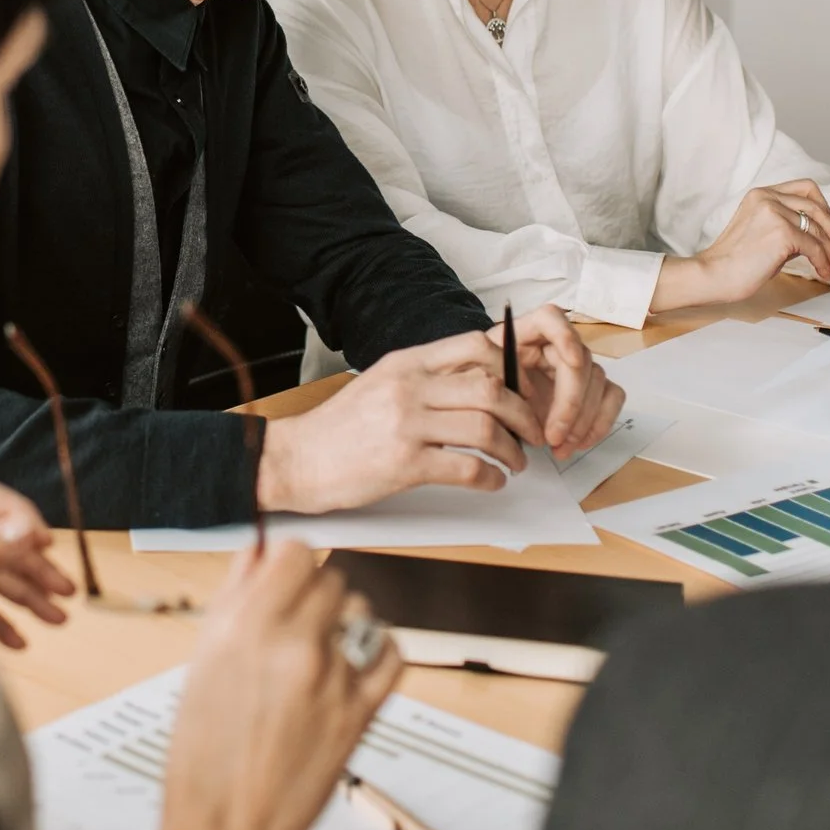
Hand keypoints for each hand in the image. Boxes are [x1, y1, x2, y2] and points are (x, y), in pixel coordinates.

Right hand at [144, 543, 401, 829]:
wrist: (228, 828)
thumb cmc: (205, 755)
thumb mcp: (202, 664)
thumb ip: (234, 599)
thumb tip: (258, 554)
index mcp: (244, 627)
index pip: (294, 552)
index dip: (288, 561)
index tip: (283, 575)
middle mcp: (292, 644)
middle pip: (330, 577)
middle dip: (312, 593)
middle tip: (296, 622)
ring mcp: (333, 677)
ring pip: (360, 611)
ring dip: (343, 622)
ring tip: (320, 651)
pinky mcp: (362, 710)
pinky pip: (391, 653)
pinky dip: (377, 650)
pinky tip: (355, 663)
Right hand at [255, 338, 546, 513]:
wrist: (297, 460)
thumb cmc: (339, 427)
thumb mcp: (380, 383)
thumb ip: (424, 378)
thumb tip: (477, 381)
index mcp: (406, 363)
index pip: (475, 346)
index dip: (510, 367)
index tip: (522, 390)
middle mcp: (409, 388)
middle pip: (491, 389)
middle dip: (524, 414)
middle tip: (532, 432)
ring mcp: (406, 425)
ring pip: (485, 429)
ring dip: (512, 449)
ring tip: (516, 462)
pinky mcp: (404, 464)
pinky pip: (466, 468)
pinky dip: (489, 478)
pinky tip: (492, 482)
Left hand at [490, 304, 625, 461]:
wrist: (488, 402)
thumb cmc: (482, 386)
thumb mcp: (475, 378)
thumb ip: (489, 379)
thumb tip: (510, 391)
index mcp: (526, 332)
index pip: (551, 318)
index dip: (565, 335)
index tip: (571, 361)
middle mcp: (556, 344)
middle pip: (579, 361)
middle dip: (570, 404)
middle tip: (553, 437)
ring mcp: (577, 365)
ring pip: (599, 382)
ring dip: (583, 421)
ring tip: (560, 448)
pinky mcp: (590, 387)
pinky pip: (611, 398)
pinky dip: (599, 423)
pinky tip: (579, 442)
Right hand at [653, 180, 829, 311]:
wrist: (714, 275)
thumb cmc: (733, 261)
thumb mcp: (761, 233)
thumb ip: (786, 226)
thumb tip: (816, 237)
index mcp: (762, 194)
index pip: (806, 189)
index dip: (825, 208)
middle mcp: (769, 198)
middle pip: (817, 206)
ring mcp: (775, 213)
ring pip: (819, 228)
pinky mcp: (782, 233)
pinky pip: (814, 247)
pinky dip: (823, 261)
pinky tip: (823, 272)